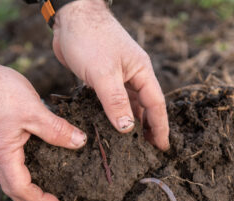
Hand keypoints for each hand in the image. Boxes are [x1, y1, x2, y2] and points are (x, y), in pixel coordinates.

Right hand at [0, 52, 86, 200]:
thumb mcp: (34, 112)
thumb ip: (57, 130)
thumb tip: (80, 143)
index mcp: (4, 154)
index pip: (21, 188)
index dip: (39, 199)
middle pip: (12, 189)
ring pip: (11, 177)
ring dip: (26, 190)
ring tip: (42, 196)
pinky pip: (11, 163)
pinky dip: (24, 173)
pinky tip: (35, 166)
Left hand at [52, 0, 169, 149]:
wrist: (70, 17)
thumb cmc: (90, 38)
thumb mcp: (103, 73)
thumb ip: (115, 101)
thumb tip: (127, 128)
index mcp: (141, 72)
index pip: (156, 105)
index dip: (160, 127)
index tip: (163, 147)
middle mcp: (133, 75)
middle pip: (146, 107)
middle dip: (149, 129)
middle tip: (149, 151)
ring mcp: (118, 76)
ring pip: (130, 105)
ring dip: (132, 123)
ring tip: (132, 144)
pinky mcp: (103, 78)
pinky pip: (114, 101)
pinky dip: (115, 114)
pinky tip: (112, 126)